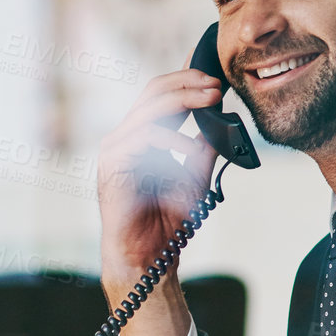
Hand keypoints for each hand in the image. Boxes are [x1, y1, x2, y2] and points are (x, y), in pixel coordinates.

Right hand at [96, 62, 222, 335]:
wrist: (149, 256)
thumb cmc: (167, 219)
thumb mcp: (196, 175)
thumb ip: (203, 147)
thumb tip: (224, 118)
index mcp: (142, 135)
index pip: (160, 93)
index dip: (187, 80)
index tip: (218, 80)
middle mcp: (125, 136)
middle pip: (153, 90)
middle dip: (189, 83)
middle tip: (217, 86)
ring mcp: (115, 148)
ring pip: (149, 108)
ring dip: (185, 101)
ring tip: (212, 102)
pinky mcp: (112, 164)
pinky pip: (144, 138)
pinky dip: (173, 140)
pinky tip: (192, 149)